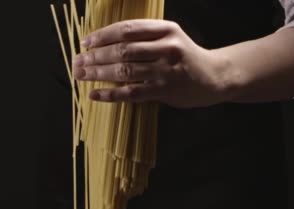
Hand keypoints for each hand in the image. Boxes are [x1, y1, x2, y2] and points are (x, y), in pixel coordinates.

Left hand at [73, 20, 227, 107]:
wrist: (215, 76)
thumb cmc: (185, 57)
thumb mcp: (170, 37)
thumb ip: (144, 37)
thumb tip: (104, 45)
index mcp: (165, 29)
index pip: (127, 29)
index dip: (103, 35)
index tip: (85, 42)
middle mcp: (166, 47)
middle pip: (122, 50)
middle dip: (96, 56)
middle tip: (78, 61)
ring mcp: (166, 70)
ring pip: (125, 71)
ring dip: (99, 73)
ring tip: (82, 75)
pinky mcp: (165, 91)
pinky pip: (131, 93)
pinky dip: (110, 94)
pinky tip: (95, 94)